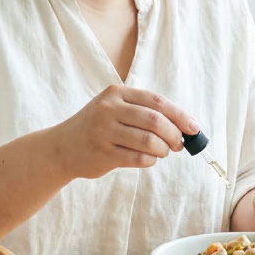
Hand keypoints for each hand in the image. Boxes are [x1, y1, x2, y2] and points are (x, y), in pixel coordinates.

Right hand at [48, 85, 198, 180]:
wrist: (61, 148)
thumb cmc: (97, 128)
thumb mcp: (115, 109)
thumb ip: (145, 112)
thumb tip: (185, 126)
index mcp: (116, 93)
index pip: (157, 101)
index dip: (180, 115)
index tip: (194, 128)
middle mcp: (108, 109)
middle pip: (155, 121)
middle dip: (174, 135)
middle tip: (179, 144)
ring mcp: (104, 131)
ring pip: (149, 141)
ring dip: (163, 150)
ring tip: (162, 152)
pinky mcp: (102, 153)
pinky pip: (138, 159)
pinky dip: (151, 161)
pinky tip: (148, 159)